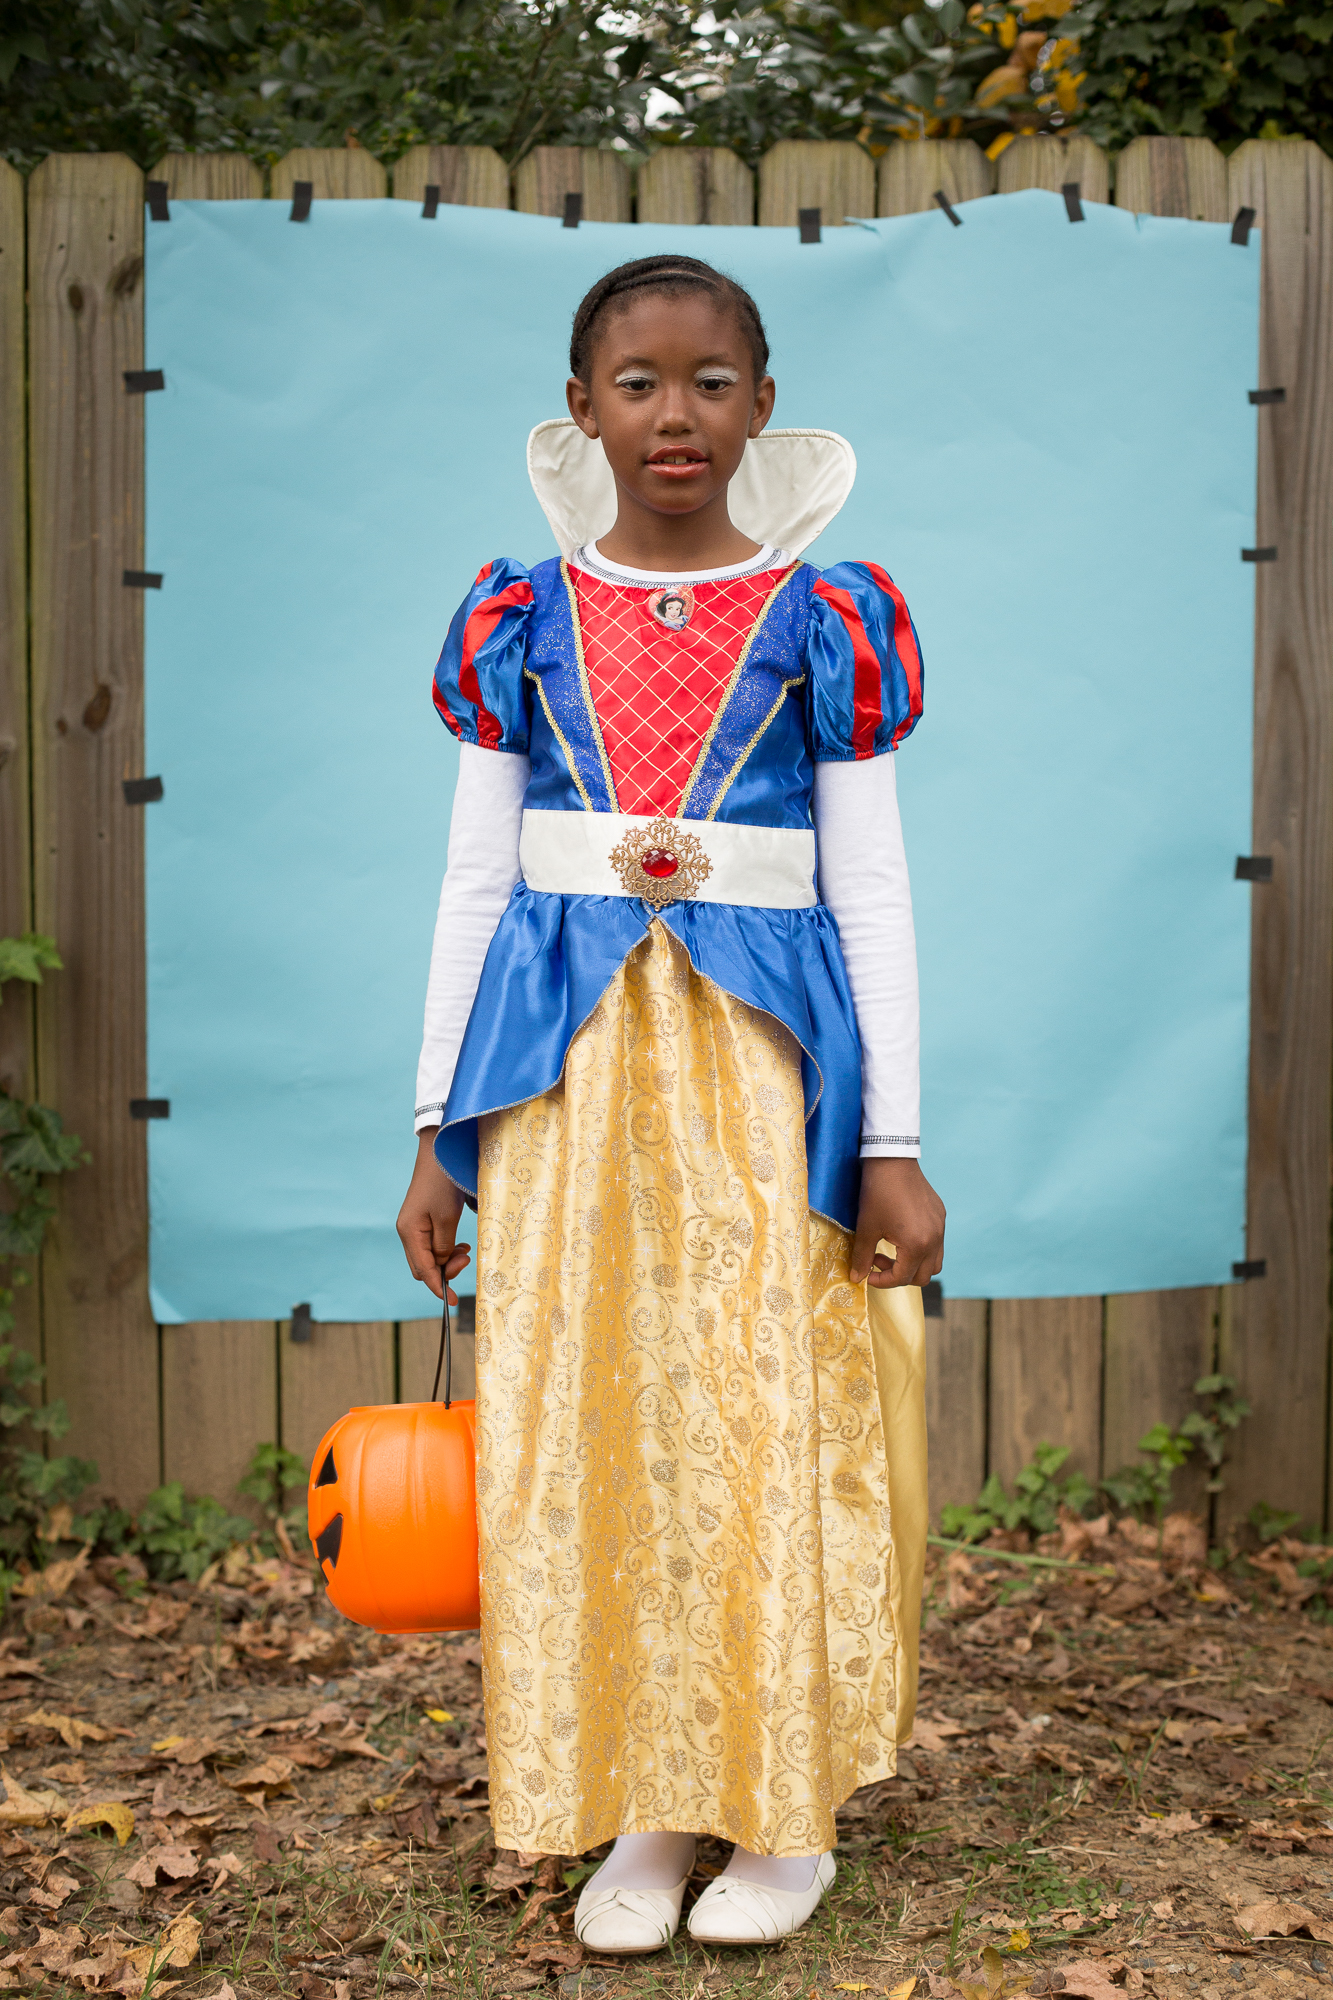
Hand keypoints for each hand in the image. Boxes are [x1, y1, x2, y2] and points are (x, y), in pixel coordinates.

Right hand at [396, 1129, 471, 1303]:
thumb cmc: (443, 1183)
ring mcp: (413, 1226)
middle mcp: (407, 1232)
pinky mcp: (422, 1221)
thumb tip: (443, 1266)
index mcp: (409, 1232)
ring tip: (466, 1251)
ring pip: (428, 1256)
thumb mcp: (447, 1218)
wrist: (439, 1153)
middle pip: (423, 1266)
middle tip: (467, 1260)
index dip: (438, 1287)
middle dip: (445, 1271)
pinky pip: (431, 1245)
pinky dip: (446, 1249)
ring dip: (447, 1260)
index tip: (453, 1301)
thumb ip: (444, 1246)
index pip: (422, 1270)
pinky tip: (460, 1245)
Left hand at [850, 1156, 944, 1289]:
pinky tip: (901, 1234)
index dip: (883, 1281)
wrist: (892, 1159)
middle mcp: (935, 1239)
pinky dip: (921, 1249)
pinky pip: (936, 1243)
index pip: (902, 1278)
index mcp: (917, 1245)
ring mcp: (940, 1227)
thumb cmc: (877, 1193)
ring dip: (913, 1265)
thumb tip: (857, 1278)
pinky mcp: (940, 1215)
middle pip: (923, 1276)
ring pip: (934, 1262)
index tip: (868, 1275)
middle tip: (877, 1260)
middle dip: (899, 1276)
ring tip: (891, 1250)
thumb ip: (862, 1257)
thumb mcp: (866, 1227)